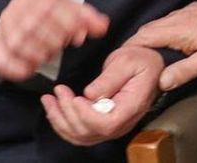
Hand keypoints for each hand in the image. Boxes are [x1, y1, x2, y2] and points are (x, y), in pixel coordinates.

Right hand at [0, 0, 109, 80]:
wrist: (19, 8)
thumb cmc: (49, 11)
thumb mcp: (69, 7)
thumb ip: (87, 17)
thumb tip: (102, 27)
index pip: (51, 9)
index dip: (68, 25)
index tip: (78, 37)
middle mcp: (16, 9)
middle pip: (33, 27)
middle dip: (52, 41)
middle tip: (60, 46)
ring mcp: (3, 27)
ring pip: (18, 44)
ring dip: (37, 54)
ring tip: (47, 55)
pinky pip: (2, 60)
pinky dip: (17, 69)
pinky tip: (31, 69)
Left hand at [40, 46, 164, 145]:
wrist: (146, 64)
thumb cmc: (140, 60)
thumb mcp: (127, 61)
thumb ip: (110, 78)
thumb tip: (91, 94)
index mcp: (133, 106)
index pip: (107, 123)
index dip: (87, 115)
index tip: (75, 98)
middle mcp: (123, 122)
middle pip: (90, 132)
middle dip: (68, 113)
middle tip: (59, 91)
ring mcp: (113, 126)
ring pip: (81, 136)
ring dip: (61, 120)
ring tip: (50, 100)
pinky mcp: (103, 125)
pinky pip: (80, 133)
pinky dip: (63, 124)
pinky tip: (55, 109)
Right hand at [125, 0, 196, 90]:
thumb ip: (183, 72)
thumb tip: (161, 82)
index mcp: (178, 29)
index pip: (143, 36)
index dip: (129, 49)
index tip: (120, 62)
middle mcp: (178, 17)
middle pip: (147, 29)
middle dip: (135, 45)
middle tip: (129, 63)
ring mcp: (186, 12)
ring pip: (158, 24)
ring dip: (148, 39)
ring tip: (144, 57)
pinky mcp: (193, 12)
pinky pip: (169, 22)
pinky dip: (161, 33)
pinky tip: (165, 45)